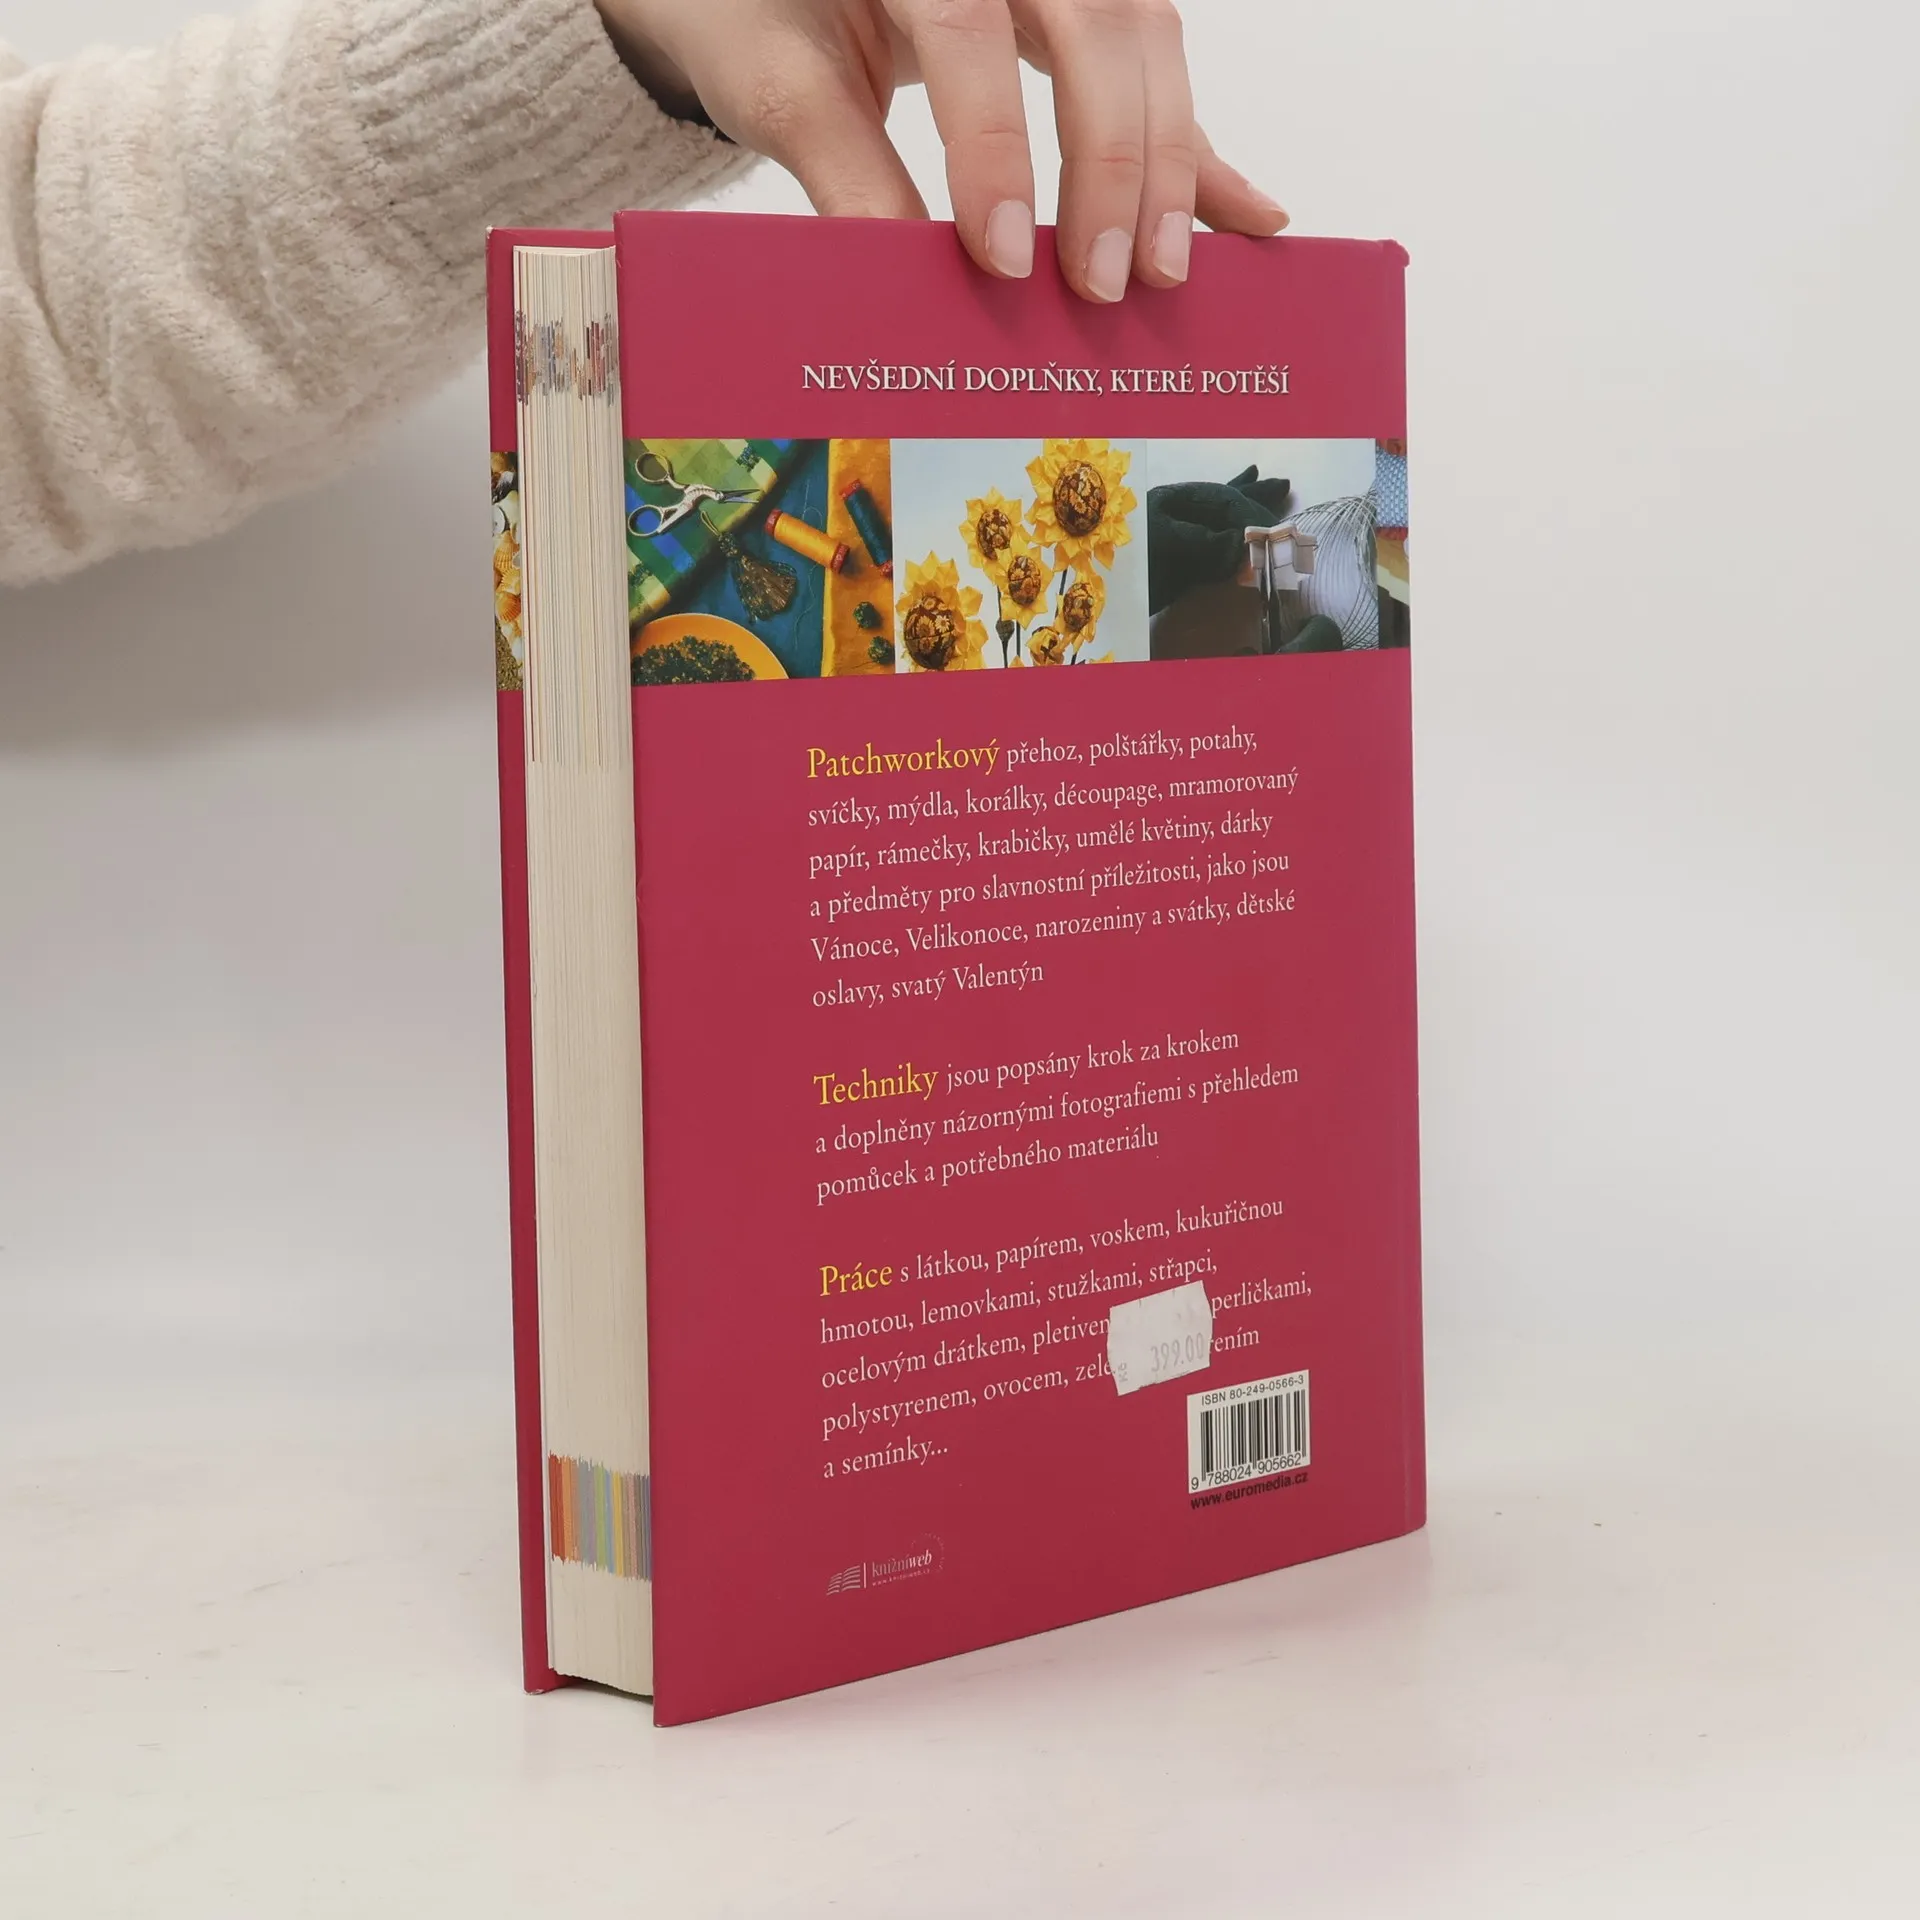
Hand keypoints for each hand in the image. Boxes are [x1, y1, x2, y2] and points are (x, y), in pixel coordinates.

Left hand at [593, 0, 1286, 302]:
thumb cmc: (754, 10)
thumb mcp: (777, 83)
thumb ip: (845, 171)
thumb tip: (909, 285)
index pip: (964, 26)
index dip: (992, 146)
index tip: (1003, 259)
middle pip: (1091, 23)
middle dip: (1108, 160)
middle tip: (1102, 285)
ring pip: (1144, 37)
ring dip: (1165, 161)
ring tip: (1163, 272)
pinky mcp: (1089, 2)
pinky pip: (1158, 65)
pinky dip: (1197, 148)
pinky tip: (1248, 216)